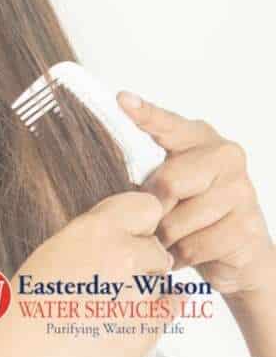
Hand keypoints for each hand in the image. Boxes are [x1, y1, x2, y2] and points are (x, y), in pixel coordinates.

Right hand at [0, 191, 184, 356]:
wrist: (24, 356)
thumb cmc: (29, 307)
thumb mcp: (56, 251)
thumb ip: (95, 237)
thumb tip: (126, 233)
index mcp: (92, 229)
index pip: (146, 206)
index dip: (141, 224)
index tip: (132, 237)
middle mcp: (120, 253)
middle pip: (158, 247)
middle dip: (145, 262)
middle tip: (115, 280)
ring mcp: (137, 291)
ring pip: (162, 280)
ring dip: (146, 291)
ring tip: (109, 307)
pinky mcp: (148, 326)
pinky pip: (170, 310)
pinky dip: (154, 316)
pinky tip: (122, 322)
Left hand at [117, 91, 275, 301]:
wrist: (237, 252)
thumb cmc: (189, 210)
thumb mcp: (164, 184)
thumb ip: (145, 173)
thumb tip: (109, 175)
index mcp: (197, 138)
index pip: (167, 124)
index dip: (145, 114)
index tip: (122, 100)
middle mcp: (224, 156)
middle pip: (168, 182)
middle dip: (152, 207)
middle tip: (153, 217)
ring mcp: (240, 190)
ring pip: (178, 221)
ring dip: (164, 237)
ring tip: (170, 236)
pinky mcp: (247, 226)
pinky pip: (193, 246)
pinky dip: (181, 255)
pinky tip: (185, 250)